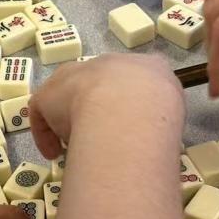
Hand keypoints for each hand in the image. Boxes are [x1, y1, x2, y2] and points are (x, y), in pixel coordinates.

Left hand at [29, 54, 183, 158]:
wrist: (130, 105)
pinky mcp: (49, 92)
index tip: (124, 126)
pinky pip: (43, 111)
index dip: (126, 104)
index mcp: (144, 67)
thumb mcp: (175, 108)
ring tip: (79, 147)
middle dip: (96, 110)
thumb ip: (162, 112)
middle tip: (100, 138)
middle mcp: (108, 64)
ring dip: (72, 121)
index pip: (133, 81)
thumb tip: (154, 131)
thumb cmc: (158, 111)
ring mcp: (77, 74)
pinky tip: (54, 153)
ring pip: (70, 97)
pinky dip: (46, 134)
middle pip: (97, 86)